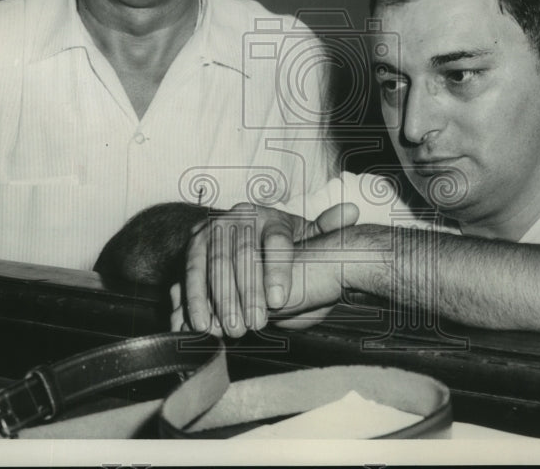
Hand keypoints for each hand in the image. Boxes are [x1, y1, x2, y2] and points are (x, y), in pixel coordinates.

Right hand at [180, 201, 357, 336]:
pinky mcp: (191, 248)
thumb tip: (351, 211)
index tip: (280, 302)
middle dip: (246, 293)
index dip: (277, 271)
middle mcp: (236, 217)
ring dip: (218, 300)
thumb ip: (327, 230)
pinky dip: (192, 300)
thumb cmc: (280, 247)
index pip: (276, 241)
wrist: (243, 244)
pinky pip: (189, 273)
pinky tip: (199, 323)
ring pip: (211, 264)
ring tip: (229, 329)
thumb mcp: (306, 238)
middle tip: (255, 324)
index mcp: (268, 215)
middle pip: (240, 255)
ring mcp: (210, 230)